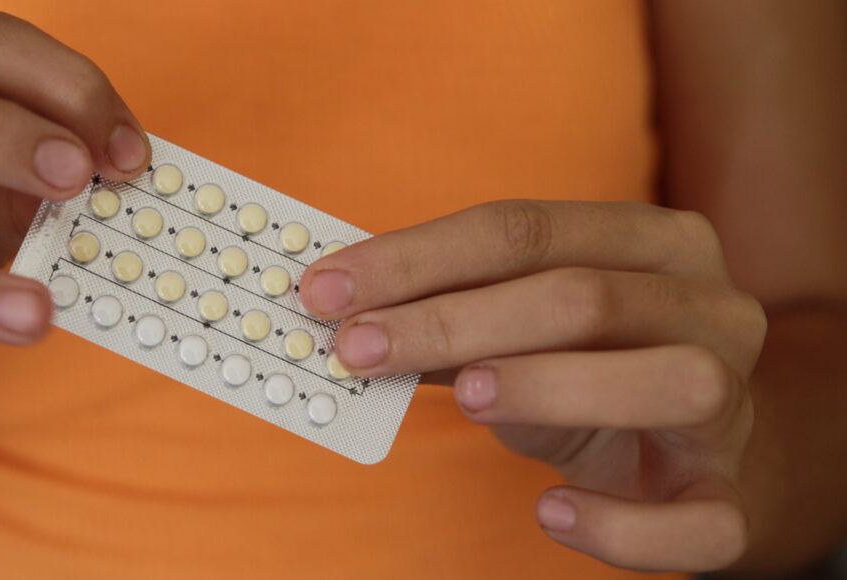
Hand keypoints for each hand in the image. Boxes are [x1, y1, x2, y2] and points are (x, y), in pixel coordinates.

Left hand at [300, 201, 765, 571]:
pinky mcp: (732, 493)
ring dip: (548, 385)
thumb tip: (346, 314)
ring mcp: (732, 400)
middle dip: (453, 320)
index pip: (525, 228)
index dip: (416, 258)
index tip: (328, 289)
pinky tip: (551, 511)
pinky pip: (697, 520)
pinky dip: (620, 524)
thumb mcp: (523, 328)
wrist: (695, 447)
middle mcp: (709, 305)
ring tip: (464, 397)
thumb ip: (453, 316)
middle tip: (357, 347)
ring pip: (666, 381)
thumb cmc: (592, 369)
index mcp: (653, 242)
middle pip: (582, 296)